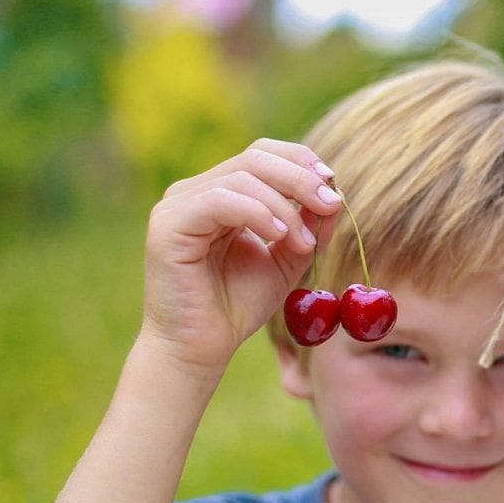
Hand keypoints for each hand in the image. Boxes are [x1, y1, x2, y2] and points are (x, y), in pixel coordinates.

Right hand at [140, 140, 344, 371]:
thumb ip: (308, 227)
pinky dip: (257, 213)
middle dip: (301, 178)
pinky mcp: (168, 225)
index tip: (333, 185)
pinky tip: (280, 237)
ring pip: (242, 177)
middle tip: (331, 204)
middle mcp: (195, 192)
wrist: (202, 348)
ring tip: (305, 243)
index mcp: (222, 194)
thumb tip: (335, 194)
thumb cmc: (237, 306)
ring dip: (285, 207)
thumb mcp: (286, 260)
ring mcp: (178, 206)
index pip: (262, 154)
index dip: (300, 161)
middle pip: (255, 158)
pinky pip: (219, 200)